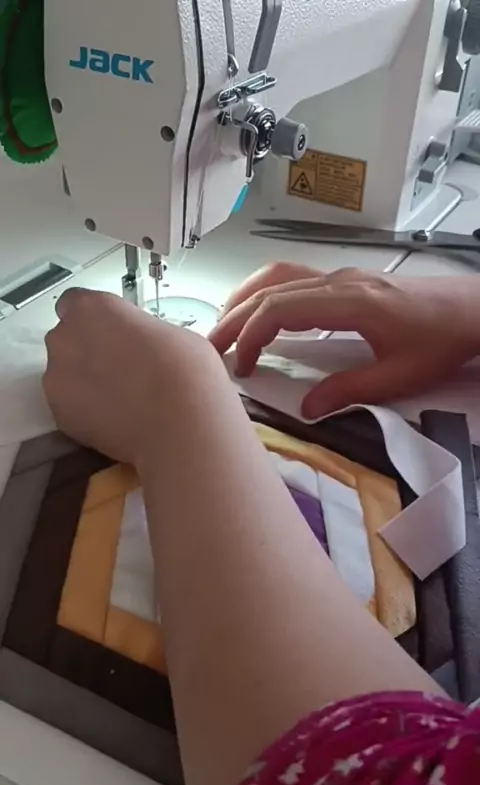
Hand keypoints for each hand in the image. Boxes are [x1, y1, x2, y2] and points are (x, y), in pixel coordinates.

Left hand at [44, 288, 217, 462]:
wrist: (178, 425)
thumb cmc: (185, 374)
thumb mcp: (173, 334)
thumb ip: (143, 333)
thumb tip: (147, 346)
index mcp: (93, 307)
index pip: (77, 303)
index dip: (96, 321)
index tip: (114, 334)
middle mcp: (67, 336)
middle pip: (68, 338)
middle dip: (89, 351)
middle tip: (123, 368)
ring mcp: (57, 376)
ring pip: (65, 374)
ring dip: (85, 382)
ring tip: (122, 399)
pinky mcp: (59, 413)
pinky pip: (68, 406)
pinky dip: (85, 411)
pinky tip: (114, 418)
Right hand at [209, 262, 479, 417]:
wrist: (472, 309)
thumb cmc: (441, 339)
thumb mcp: (399, 376)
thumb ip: (350, 391)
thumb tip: (307, 409)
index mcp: (349, 301)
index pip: (280, 308)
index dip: (250, 335)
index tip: (241, 366)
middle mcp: (339, 282)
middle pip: (269, 289)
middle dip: (233, 317)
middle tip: (210, 347)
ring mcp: (341, 278)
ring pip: (278, 277)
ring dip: (245, 299)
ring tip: (225, 329)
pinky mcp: (346, 282)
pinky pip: (293, 279)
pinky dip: (266, 296)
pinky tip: (261, 316)